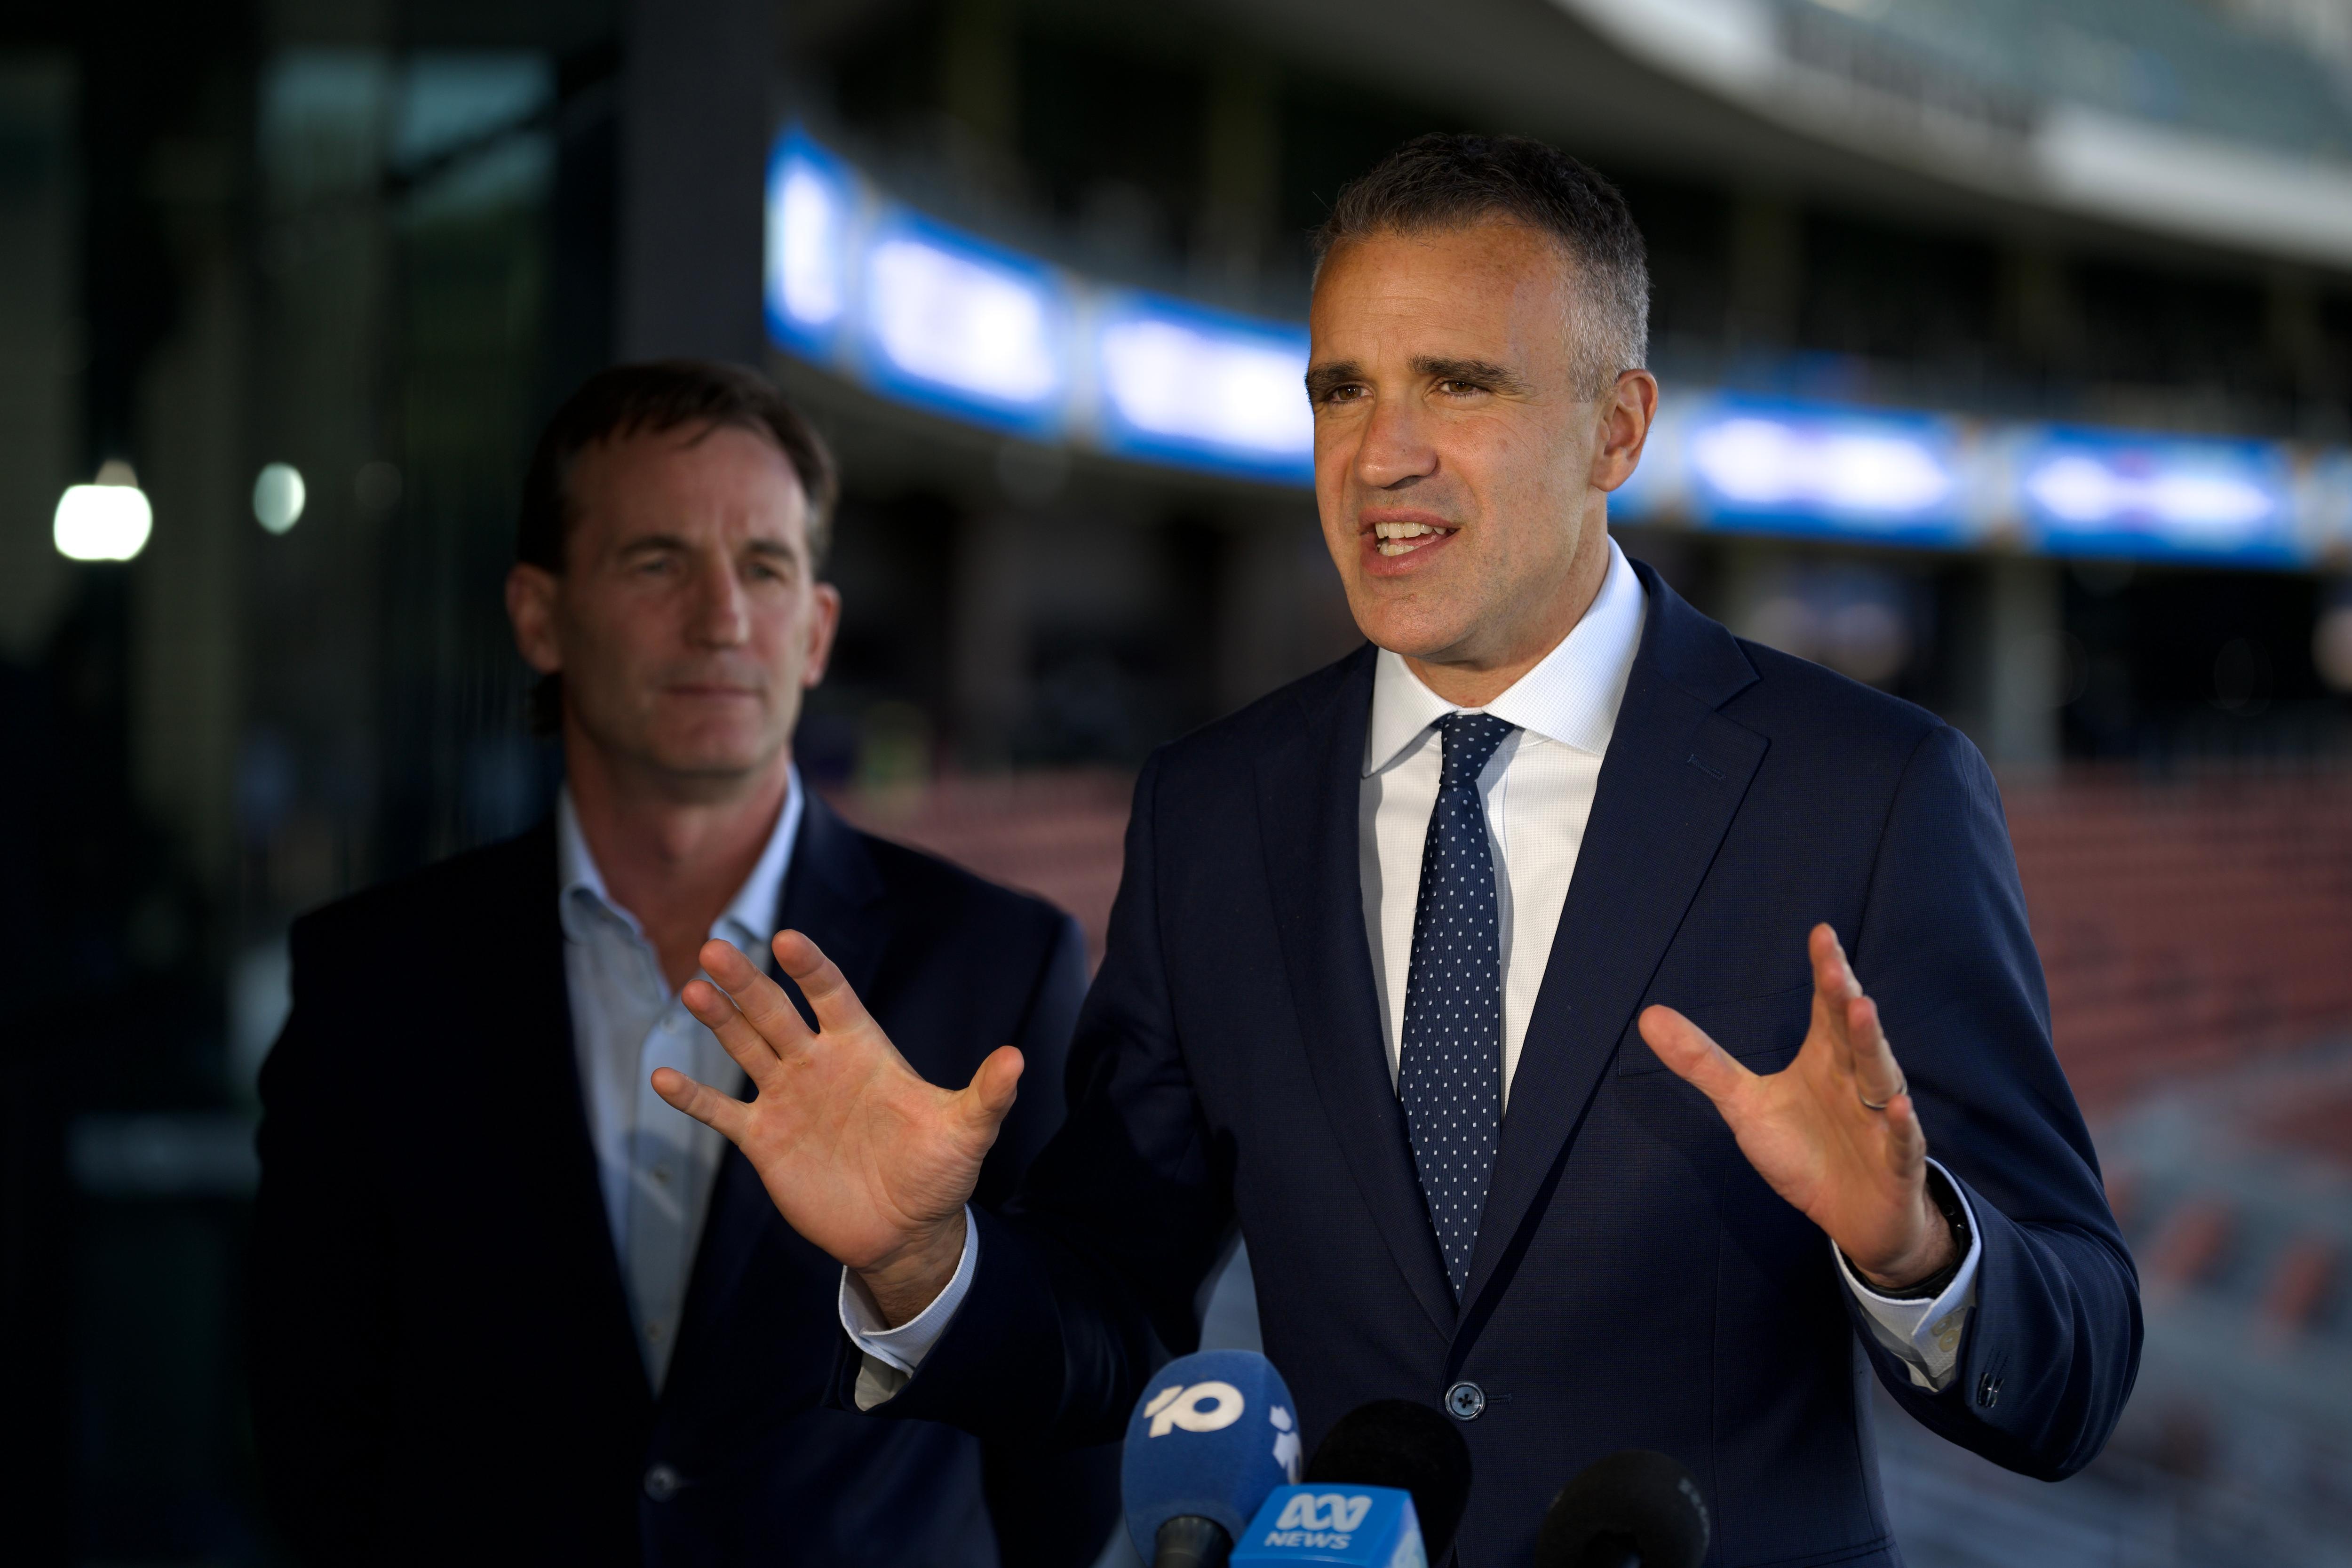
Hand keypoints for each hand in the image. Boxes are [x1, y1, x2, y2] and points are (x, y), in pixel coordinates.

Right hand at [652, 931, 1023, 1324]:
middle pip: (776, 1012)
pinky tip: (659, 1076)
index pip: (832, 995)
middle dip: (747, 982)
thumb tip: (1018, 1060)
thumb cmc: (938, 1172)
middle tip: (715, 946)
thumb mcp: (966, 1132)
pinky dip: (692, 1097)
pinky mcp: (765, 1140)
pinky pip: (721, 1112)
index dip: (811, 969)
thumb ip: (986, 1095)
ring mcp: (788, 1099)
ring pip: (745, 1048)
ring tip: (692, 987)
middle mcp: (818, 1064)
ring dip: (719, 1020)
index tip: (788, 940)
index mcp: (862, 1049)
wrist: (904, 1229)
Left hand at [1638, 924, 1954, 1290]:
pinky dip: (1899, 1125)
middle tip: (1835, 966)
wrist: (1853, 1219)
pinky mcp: (1896, 1163)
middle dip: (1844, 998)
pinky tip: (1896, 1106)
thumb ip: (1703, 1062)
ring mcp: (1880, 1119)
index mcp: (1824, 1060)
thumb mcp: (1745, 1106)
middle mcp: (1856, 1079)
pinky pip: (1901, 1141)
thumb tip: (1648, 1015)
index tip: (1820, 932)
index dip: (1825, 972)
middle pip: (1851, 1032)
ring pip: (1879, 1075)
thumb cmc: (1805, 1152)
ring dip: (1872, 1044)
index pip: (1825, 1008)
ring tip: (1862, 1010)